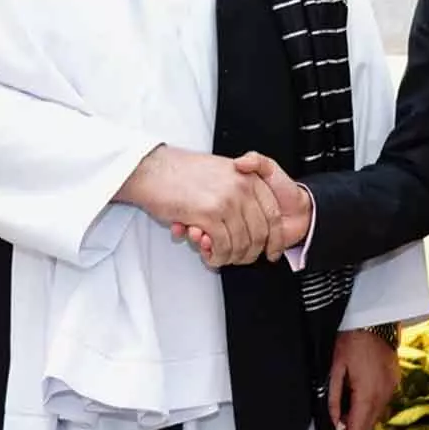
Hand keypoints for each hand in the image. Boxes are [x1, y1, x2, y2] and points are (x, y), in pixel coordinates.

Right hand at [117, 145, 279, 266]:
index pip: (273, 214)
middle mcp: (242, 188)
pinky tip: (210, 255)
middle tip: (239, 260)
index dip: (275, 238)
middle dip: (251, 253)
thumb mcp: (222, 172)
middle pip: (260, 232)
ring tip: (220, 258)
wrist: (153, 169)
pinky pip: (223, 246)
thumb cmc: (181, 172)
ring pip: (242, 243)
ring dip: (231, 257)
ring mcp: (227, 200)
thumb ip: (240, 191)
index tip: (272, 251)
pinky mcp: (209, 213)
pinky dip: (218, 256)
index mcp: (248, 177)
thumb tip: (251, 221)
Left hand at [323, 328, 400, 429]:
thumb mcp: (335, 368)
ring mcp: (390, 387)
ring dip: (358, 417)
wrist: (373, 321)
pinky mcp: (393, 380)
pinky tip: (355, 393)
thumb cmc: (353, 339)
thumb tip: (331, 420)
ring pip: (375, 415)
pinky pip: (381, 401)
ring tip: (341, 404)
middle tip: (332, 429)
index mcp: (368, 393)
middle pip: (367, 426)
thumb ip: (333, 397)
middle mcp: (383, 394)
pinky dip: (367, 405)